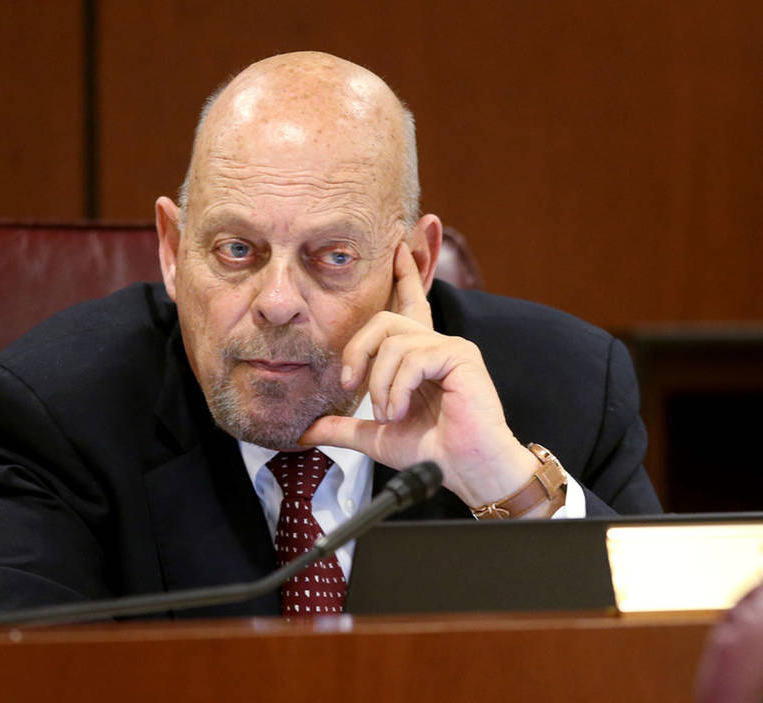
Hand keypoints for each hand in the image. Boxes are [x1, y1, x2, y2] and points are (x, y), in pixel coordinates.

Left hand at [299, 242, 539, 508]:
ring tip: (390, 413)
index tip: (397, 249)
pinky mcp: (461, 355)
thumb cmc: (432, 450)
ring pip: (393, 342)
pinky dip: (399, 387)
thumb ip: (343, 428)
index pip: (407, 306)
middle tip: (349, 384)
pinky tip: (403, 409)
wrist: (466, 471)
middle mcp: (434, 343)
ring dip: (380, 384)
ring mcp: (449, 347)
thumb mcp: (376, 437)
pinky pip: (413, 357)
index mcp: (418, 356)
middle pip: (383, 321)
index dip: (403, 275)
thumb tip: (305, 432)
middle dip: (357, 350)